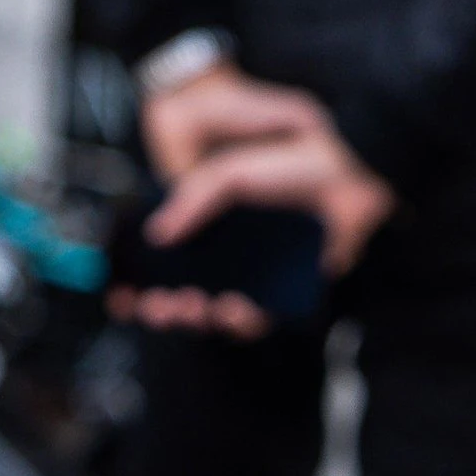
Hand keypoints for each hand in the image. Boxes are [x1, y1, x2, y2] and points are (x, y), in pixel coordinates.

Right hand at [112, 65, 395, 339]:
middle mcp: (228, 246)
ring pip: (216, 307)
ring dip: (197, 316)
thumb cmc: (293, 155)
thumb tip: (159, 233)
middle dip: (164, 304)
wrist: (353, 163)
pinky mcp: (284, 286)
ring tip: (190, 308)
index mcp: (210, 215)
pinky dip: (240, 320)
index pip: (164, 254)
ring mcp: (255, 268)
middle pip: (184, 288)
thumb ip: (195, 197)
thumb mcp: (230, 168)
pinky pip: (258, 314)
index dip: (140, 276)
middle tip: (155, 308)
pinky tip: (232, 309)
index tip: (122, 293)